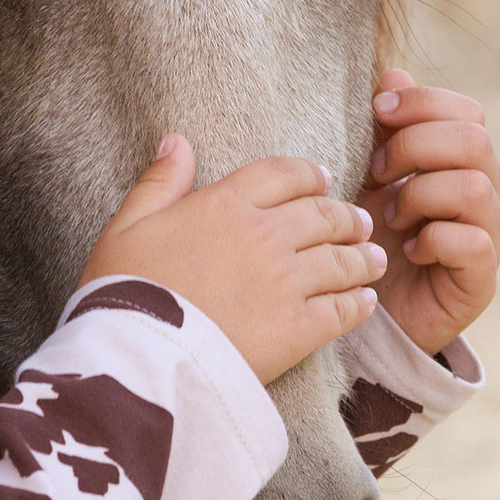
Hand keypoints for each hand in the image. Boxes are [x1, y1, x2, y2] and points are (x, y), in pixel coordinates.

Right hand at [79, 136, 385, 384]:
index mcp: (223, 204)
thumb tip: (177, 140)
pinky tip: (367, 301)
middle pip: (321, 214)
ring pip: (340, 260)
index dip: (308, 174)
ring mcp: (285, 283)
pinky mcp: (297, 330)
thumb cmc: (125, 290)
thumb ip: (159, 182)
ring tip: (374, 258)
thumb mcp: (128, 225)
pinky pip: (342, 310)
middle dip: (345, 215)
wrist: (140, 359)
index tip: (322, 179)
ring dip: (363, 257)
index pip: (281, 174)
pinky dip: (360, 303)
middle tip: (360, 220)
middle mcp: (263, 236)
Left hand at [358, 69, 499, 356]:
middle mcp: (481, 189)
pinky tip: (408, 247)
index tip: (376, 112)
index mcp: (457, 158)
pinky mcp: (480, 277)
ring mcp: (486, 233)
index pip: (466, 109)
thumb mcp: (367, 171)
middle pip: (474, 140)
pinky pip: (474, 242)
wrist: (370, 302)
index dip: (422, 101)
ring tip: (389, 215)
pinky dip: (433, 239)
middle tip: (377, 171)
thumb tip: (393, 74)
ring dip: (419, 194)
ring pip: (476, 187)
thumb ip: (383, 126)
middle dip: (415, 146)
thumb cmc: (370, 229)